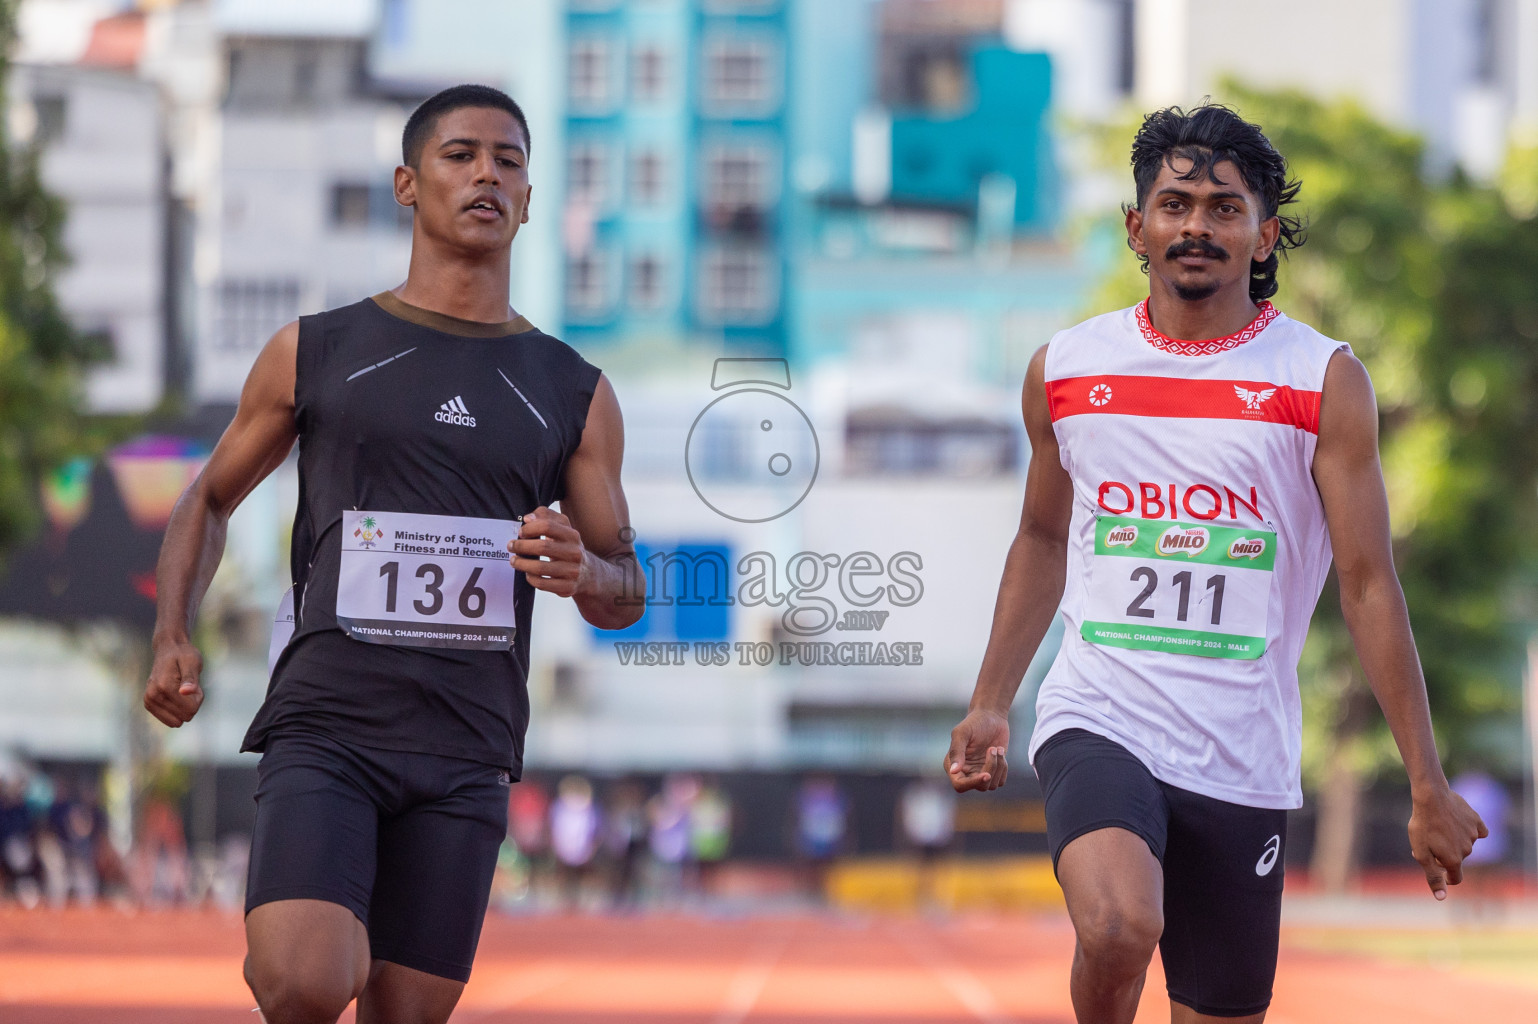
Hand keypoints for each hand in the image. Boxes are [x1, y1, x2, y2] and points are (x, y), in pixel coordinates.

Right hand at [143, 638, 204, 727]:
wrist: (168, 649)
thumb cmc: (183, 655)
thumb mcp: (192, 662)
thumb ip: (190, 679)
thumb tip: (186, 692)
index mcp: (164, 686)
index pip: (191, 709)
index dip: (198, 696)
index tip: (193, 682)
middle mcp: (152, 696)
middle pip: (186, 716)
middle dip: (191, 702)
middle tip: (187, 684)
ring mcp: (149, 702)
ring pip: (178, 720)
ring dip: (184, 705)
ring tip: (180, 687)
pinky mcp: (149, 705)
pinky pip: (171, 721)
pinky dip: (177, 708)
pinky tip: (175, 693)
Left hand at [508, 506, 586, 597]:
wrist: (588, 574)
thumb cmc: (568, 547)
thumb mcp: (562, 529)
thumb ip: (546, 516)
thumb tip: (528, 518)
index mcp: (572, 535)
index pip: (547, 526)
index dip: (529, 528)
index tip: (520, 532)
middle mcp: (574, 553)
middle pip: (542, 547)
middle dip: (521, 546)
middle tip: (511, 546)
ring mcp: (572, 571)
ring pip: (540, 568)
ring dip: (521, 563)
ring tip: (514, 560)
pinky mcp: (567, 587)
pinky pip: (542, 583)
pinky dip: (530, 578)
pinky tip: (528, 573)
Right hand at [944, 708, 1009, 791]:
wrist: (991, 716)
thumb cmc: (974, 723)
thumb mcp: (962, 733)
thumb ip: (956, 751)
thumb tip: (954, 771)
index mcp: (952, 765)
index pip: (960, 785)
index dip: (972, 783)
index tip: (986, 774)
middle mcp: (965, 772)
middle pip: (979, 786)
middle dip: (990, 769)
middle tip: (993, 749)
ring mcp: (979, 773)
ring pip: (991, 785)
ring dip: (998, 766)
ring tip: (996, 748)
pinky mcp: (993, 772)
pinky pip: (1000, 781)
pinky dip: (1003, 767)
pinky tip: (1000, 752)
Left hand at [1408, 784, 1487, 899]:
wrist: (1431, 797)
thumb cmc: (1423, 825)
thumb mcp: (1422, 853)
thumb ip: (1433, 876)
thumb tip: (1441, 897)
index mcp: (1454, 860)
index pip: (1455, 878)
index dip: (1446, 877)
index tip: (1438, 870)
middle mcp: (1468, 850)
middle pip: (1456, 858)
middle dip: (1444, 853)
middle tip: (1428, 840)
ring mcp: (1474, 835)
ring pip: (1464, 843)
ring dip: (1453, 840)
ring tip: (1438, 827)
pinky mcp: (1476, 821)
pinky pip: (1476, 830)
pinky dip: (1468, 829)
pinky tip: (1457, 822)